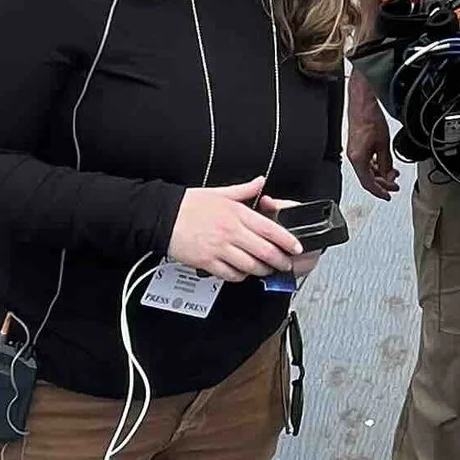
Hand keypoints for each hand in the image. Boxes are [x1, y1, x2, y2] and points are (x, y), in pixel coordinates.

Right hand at [166, 177, 304, 280]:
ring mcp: (220, 248)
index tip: (296, 247)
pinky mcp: (208, 262)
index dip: (288, 241)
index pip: (270, 229)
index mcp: (237, 213)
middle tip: (285, 264)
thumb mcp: (219, 192)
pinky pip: (231, 274)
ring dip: (262, 270)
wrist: (162, 217)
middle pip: (265, 252)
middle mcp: (231, 232)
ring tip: (266, 270)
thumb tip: (260, 182)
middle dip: (280, 261)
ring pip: (250, 266)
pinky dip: (240, 276)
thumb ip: (244, 190)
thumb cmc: (189, 205)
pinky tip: (242, 273)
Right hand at [346, 74, 398, 200]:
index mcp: (358, 159)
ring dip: (380, 174)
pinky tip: (384, 165)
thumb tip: (389, 176)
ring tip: (392, 175)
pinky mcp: (357, 146)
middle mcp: (354, 157)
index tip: (388, 195)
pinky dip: (375, 166)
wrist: (362, 103)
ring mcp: (354, 152)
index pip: (369, 183)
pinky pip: (366, 162)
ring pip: (367, 170)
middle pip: (368, 178)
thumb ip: (387, 163)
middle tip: (394, 187)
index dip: (380, 192)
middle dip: (382, 184)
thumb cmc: (369, 117)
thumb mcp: (384, 144)